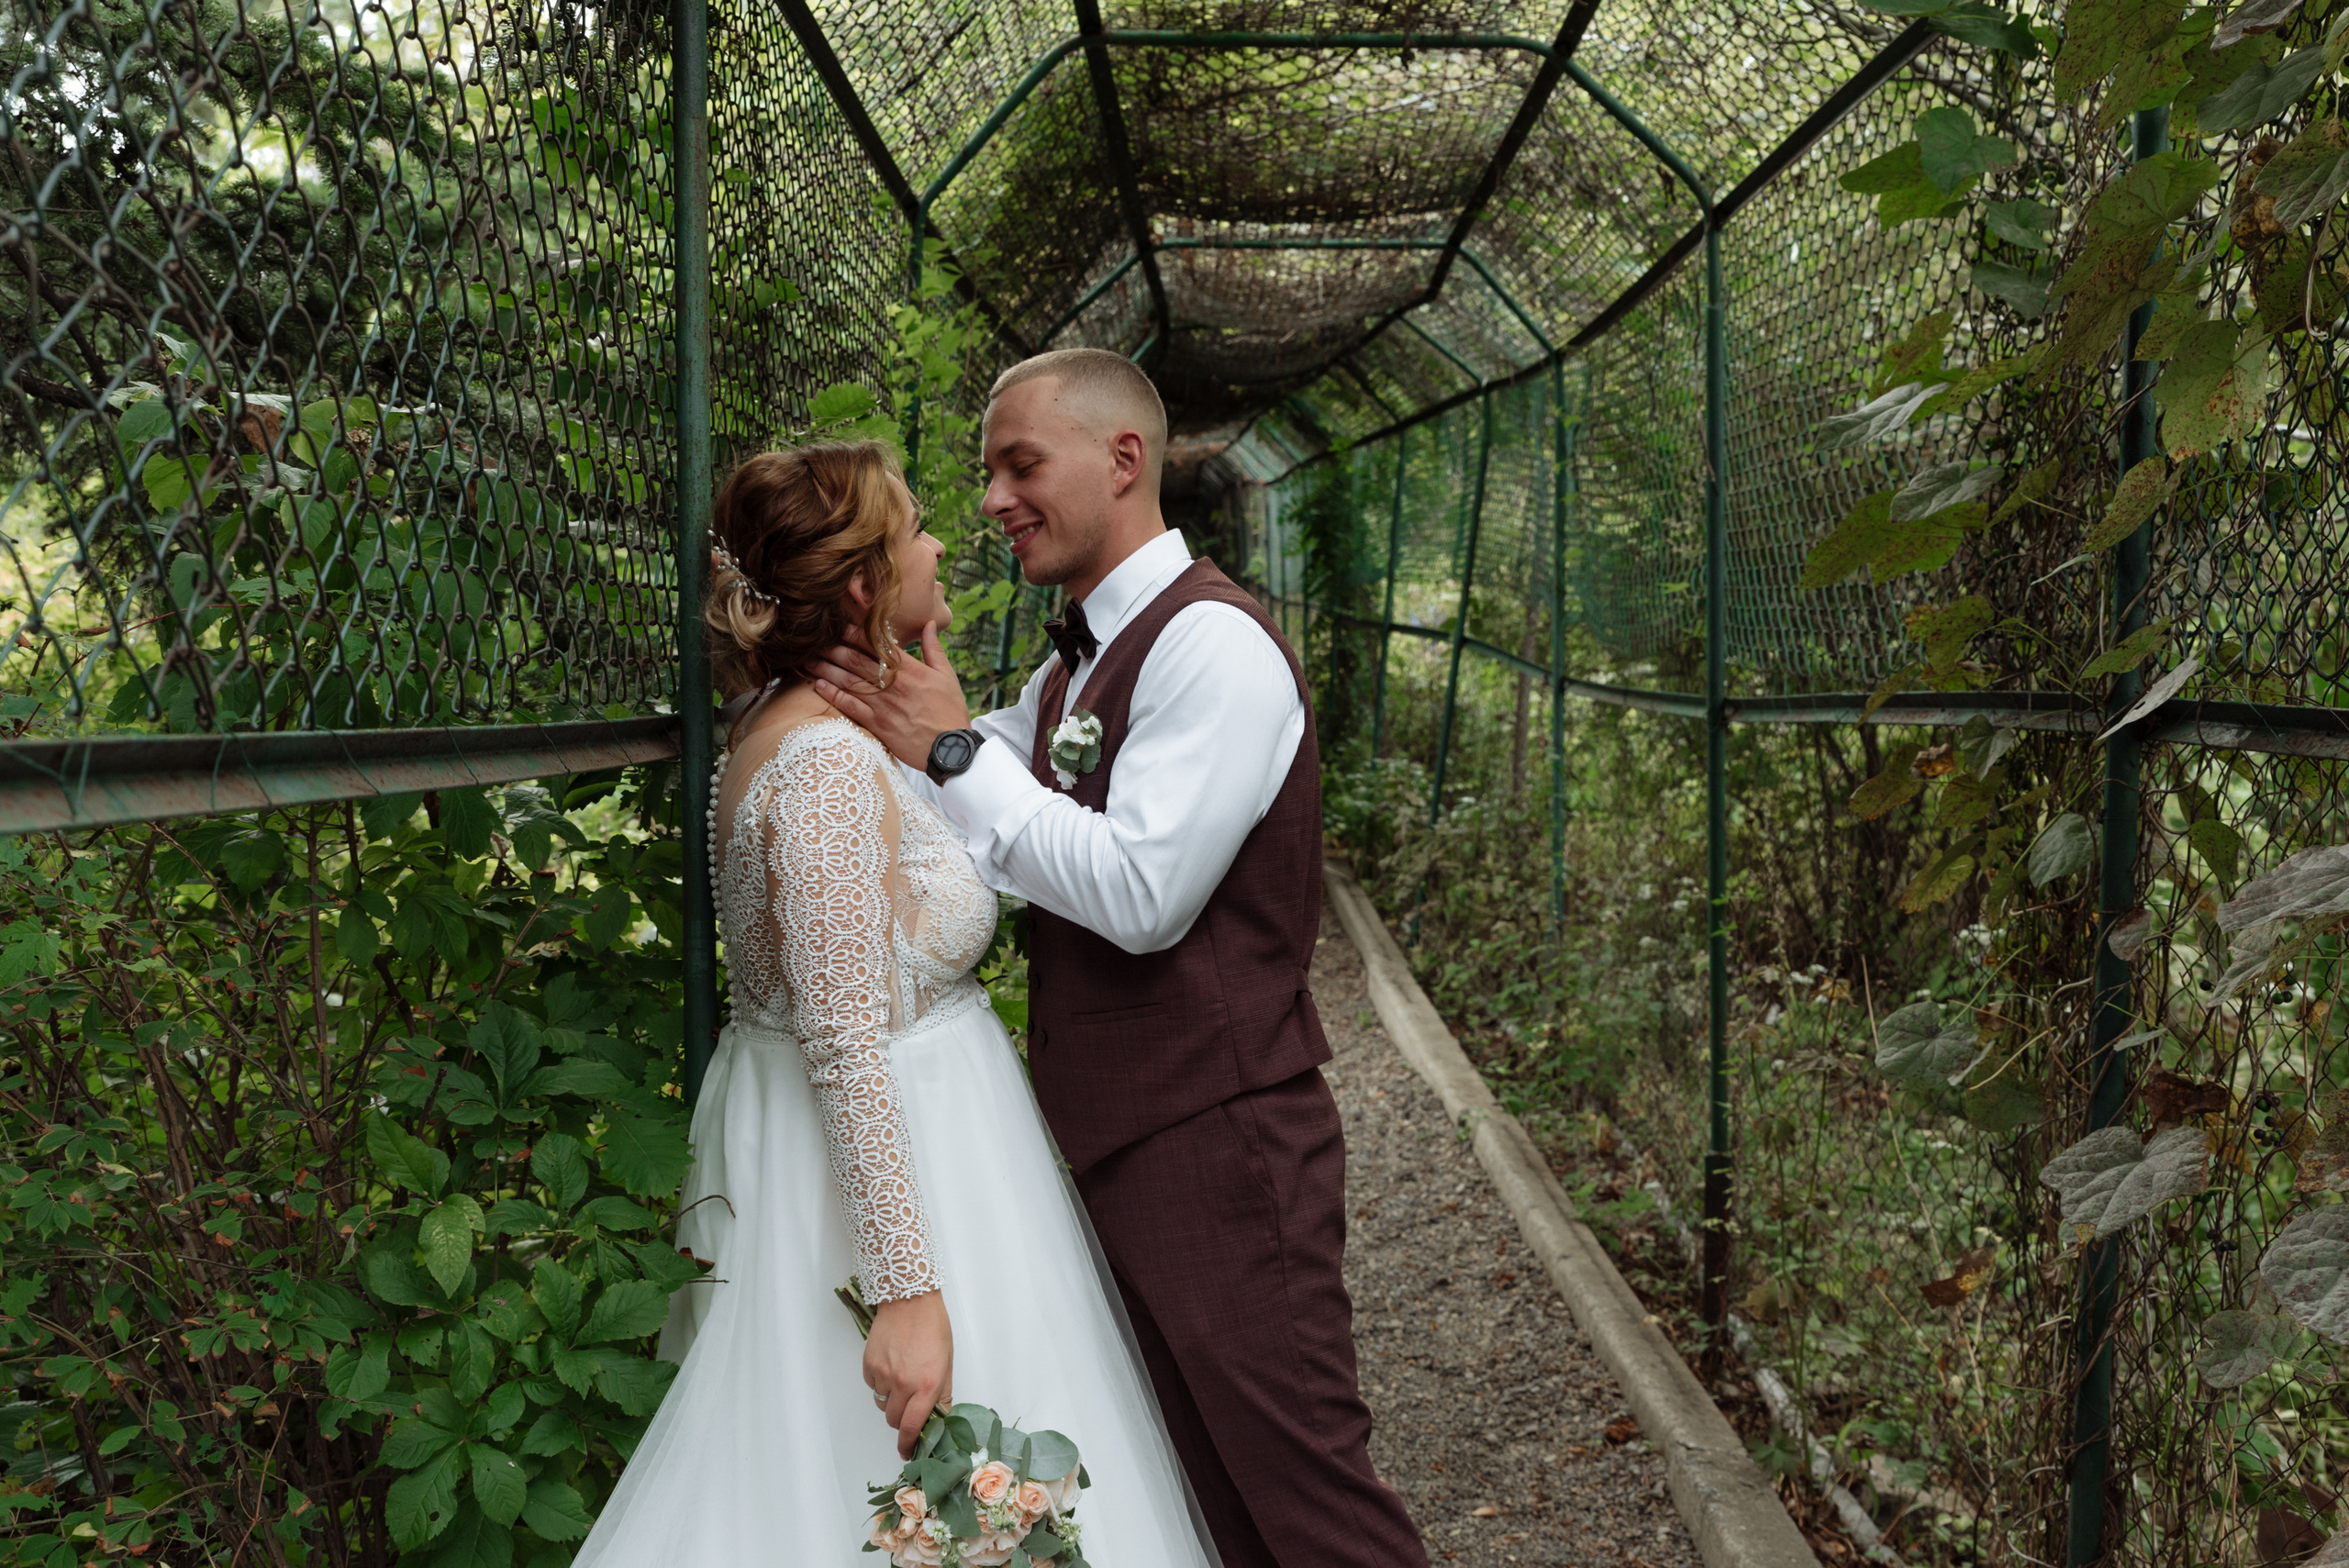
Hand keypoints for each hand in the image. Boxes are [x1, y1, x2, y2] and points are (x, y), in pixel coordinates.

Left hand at [808, 623, 971, 771]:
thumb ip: (933, 648)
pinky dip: (833, 695)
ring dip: (827, 669)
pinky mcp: (877, 724)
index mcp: (910, 669)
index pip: (877, 645)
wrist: (951, 748)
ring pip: (849, 682)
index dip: (855, 634)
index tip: (839, 626)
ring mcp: (883, 704)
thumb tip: (928, 623)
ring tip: (809, 660)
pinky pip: (850, 707)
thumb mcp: (947, 676)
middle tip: (816, 641)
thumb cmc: (951, 711)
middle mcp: (893, 684)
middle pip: (856, 661)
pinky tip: (818, 686)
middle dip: (834, 649)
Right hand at [864, 1289, 952, 1458]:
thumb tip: (940, 1419)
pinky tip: (890, 1367)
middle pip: (894, 1421)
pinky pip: (873, 1387)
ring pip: (882, 1404)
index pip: (912, 1427)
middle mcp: (903, 1383)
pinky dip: (880, 1384)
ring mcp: (883, 1374)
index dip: (908, 1445)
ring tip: (901, 1379)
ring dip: (891, 1401)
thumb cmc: (933, 1328)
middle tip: (910, 1407)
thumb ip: (942, 1394)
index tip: (907, 1453)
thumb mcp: (947, 1363)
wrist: (909, 1299)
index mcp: (926, 1385)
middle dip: (902, 1421)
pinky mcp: (868, 1365)